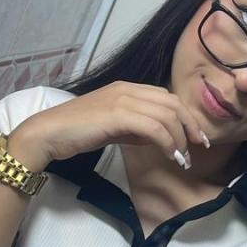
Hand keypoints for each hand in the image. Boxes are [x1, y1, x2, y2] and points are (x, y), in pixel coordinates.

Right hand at [9, 81, 208, 171]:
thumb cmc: (79, 132)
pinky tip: (170, 156)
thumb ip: (139, 128)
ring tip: (182, 158)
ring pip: (167, 115)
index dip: (186, 116)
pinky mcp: (118, 114)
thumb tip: (162, 138)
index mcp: (128, 88)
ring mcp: (123, 100)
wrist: (48, 133)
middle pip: (173, 103)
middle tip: (198, 147)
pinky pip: (155, 127)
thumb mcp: (116, 127)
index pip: (167, 98)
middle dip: (190, 125)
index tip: (195, 137)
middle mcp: (128, 89)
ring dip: (180, 138)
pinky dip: (167, 142)